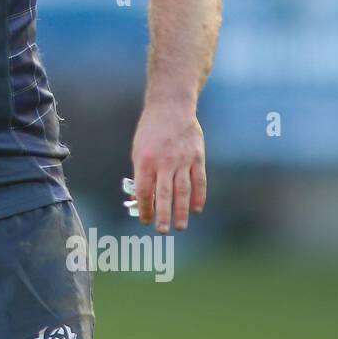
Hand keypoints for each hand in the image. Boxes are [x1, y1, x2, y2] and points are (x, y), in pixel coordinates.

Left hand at [130, 99, 205, 232]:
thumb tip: (140, 201)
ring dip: (182, 211)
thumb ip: (140, 174)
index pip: (144, 190)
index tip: (145, 220)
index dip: (144, 207)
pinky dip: (198, 196)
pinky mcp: (198, 156)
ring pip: (183, 190)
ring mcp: (183, 159)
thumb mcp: (138, 150)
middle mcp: (164, 161)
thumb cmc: (150, 132)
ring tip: (180, 226)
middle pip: (163, 194)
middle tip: (162, 231)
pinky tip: (196, 209)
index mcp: (145, 160)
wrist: (171, 107)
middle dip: (162, 215)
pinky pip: (199, 181)